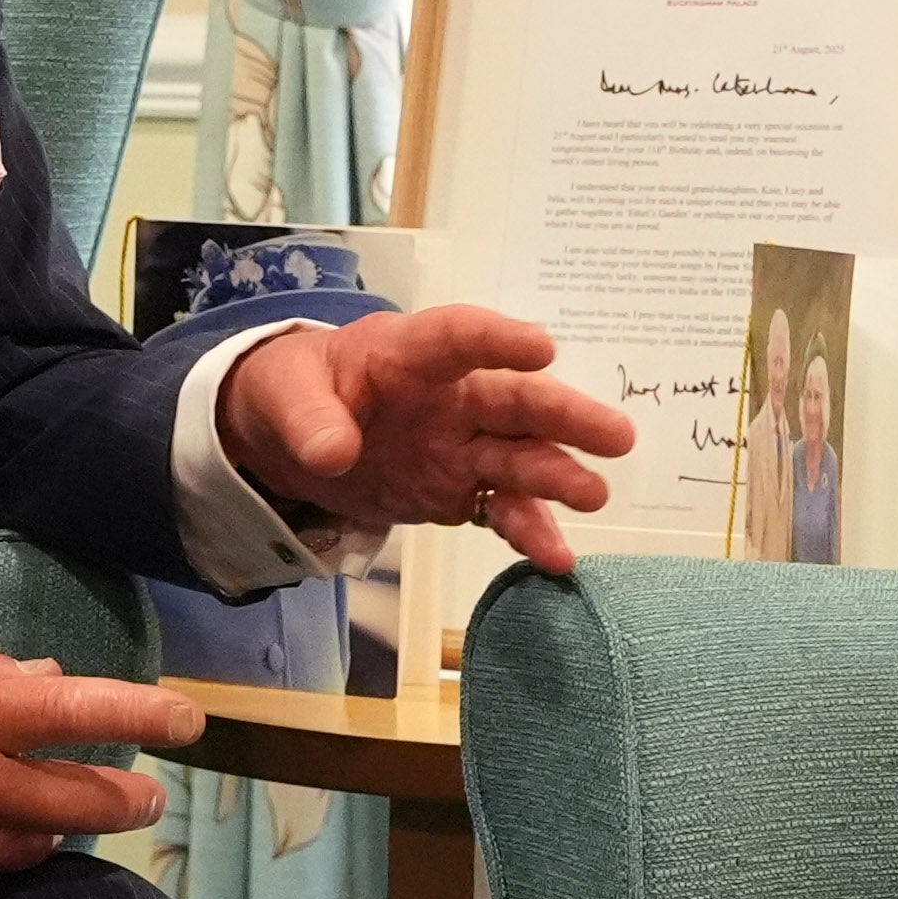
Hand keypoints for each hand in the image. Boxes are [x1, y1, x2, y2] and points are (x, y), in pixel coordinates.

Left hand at [219, 306, 636, 573]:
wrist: (294, 435)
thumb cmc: (296, 391)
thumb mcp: (282, 396)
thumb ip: (308, 419)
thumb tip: (332, 452)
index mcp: (409, 355)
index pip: (457, 339)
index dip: (498, 342)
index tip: (542, 349)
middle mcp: (451, 397)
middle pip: (514, 401)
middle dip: (564, 416)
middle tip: (615, 436)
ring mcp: (461, 446)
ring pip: (521, 457)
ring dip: (559, 476)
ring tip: (594, 497)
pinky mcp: (460, 490)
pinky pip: (501, 510)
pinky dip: (528, 533)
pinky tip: (555, 559)